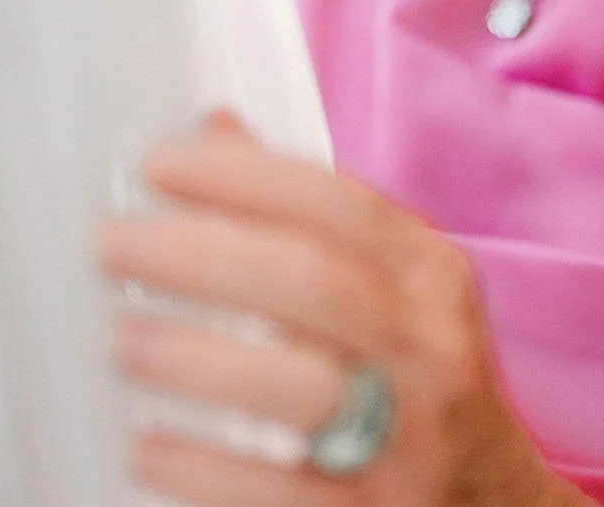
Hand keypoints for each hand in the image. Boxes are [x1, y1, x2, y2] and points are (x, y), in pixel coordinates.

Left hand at [99, 113, 578, 506]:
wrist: (491, 501)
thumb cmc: (416, 376)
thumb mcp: (388, 284)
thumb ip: (302, 212)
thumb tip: (212, 132)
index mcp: (429, 275)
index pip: (340, 205)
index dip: (244, 179)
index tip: (159, 166)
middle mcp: (428, 350)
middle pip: (314, 285)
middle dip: (202, 257)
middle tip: (112, 246)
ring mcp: (408, 439)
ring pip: (305, 390)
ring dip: (198, 360)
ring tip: (122, 341)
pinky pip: (282, 493)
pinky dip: (206, 470)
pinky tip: (147, 446)